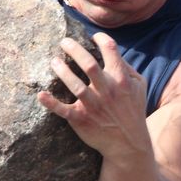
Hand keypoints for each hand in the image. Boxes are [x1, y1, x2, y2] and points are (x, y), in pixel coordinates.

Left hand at [37, 33, 149, 159]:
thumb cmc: (132, 110)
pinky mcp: (81, 119)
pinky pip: (63, 110)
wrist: (128, 143)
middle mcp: (107, 90)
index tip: (92, 37)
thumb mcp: (139, 87)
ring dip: (62, 71)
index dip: (101, 39)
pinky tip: (41, 95)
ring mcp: (93, 105)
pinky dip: (51, 103)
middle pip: (89, 64)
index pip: (111, 50)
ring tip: (54, 61)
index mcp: (121, 79)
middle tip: (64, 41)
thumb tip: (112, 52)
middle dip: (74, 49)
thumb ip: (127, 68)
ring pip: (75, 85)